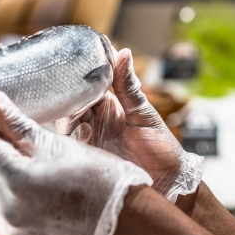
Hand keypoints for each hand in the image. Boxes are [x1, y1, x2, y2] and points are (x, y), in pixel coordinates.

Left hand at [0, 92, 151, 234]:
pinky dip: (22, 196)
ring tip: (37, 162)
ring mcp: (16, 227)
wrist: (128, 222)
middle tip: (11, 132)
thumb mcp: (60, 144)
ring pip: (2, 189)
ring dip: (12, 174)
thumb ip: (20, 126)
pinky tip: (44, 187)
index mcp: (15, 178)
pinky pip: (14, 210)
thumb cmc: (100, 176)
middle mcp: (8, 207)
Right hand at [56, 48, 202, 201]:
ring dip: (70, 121)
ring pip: (68, 125)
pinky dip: (72, 139)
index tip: (70, 69)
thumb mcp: (144, 114)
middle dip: (68, 102)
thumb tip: (123, 52)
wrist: (167, 182)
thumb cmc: (160, 146)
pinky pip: (71, 147)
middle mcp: (96, 121)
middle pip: (72, 105)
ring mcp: (91, 140)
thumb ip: (129, 87)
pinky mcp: (88, 158)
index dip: (79, 78)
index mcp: (110, 106)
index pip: (88, 86)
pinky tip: (82, 136)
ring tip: (80, 124)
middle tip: (72, 103)